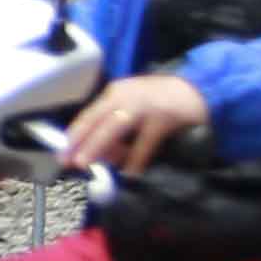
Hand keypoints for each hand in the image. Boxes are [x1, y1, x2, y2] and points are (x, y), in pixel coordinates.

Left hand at [70, 70, 214, 174]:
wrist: (199, 88)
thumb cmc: (160, 99)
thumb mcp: (133, 103)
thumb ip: (116, 122)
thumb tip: (100, 151)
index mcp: (114, 93)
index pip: (89, 114)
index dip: (74, 134)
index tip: (61, 151)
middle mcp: (125, 97)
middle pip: (96, 120)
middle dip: (80, 142)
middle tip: (68, 160)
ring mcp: (144, 107)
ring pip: (115, 128)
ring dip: (98, 146)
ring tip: (87, 164)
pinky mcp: (163, 119)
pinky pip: (145, 143)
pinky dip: (136, 159)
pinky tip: (129, 172)